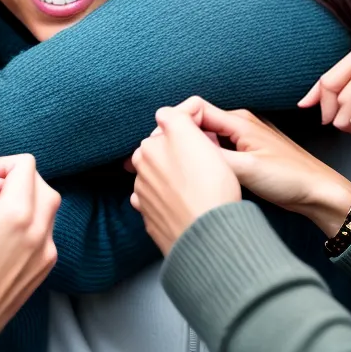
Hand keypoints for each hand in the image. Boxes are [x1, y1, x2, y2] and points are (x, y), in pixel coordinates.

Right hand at [0, 155, 58, 351]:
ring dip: (21, 201)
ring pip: (45, 207)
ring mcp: (46, 253)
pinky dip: (25, 223)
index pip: (25, 165)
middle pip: (40, 183)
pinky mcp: (43, 269)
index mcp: (18, 218)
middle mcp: (41, 234)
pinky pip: (43, 231)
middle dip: (12, 181)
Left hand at [130, 108, 240, 253]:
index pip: (167, 128)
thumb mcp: (192, 138)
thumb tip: (165, 114)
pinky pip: (160, 202)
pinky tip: (185, 203)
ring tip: (198, 186)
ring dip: (174, 178)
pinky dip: (170, 200)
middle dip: (178, 155)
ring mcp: (145, 198)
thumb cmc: (207, 187)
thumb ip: (174, 118)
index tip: (207, 141)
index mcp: (148, 149)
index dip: (189, 132)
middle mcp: (141, 172)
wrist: (209, 236)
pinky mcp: (152, 221)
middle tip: (205, 164)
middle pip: (162, 153)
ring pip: (160, 177)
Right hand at [167, 98, 350, 236]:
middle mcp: (237, 125)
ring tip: (174, 169)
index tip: (160, 142)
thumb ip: (213, 157)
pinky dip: (202, 160)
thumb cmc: (290, 179)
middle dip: (176, 137)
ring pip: (204, 138)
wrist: (319, 194)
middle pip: (196, 123)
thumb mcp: (247, 170)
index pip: (194, 109)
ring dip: (189, 150)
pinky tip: (196, 176)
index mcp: (238, 121)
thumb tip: (181, 149)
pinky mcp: (244, 156)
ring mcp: (240, 140)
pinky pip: (214, 151)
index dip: (173, 122)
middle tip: (161, 160)